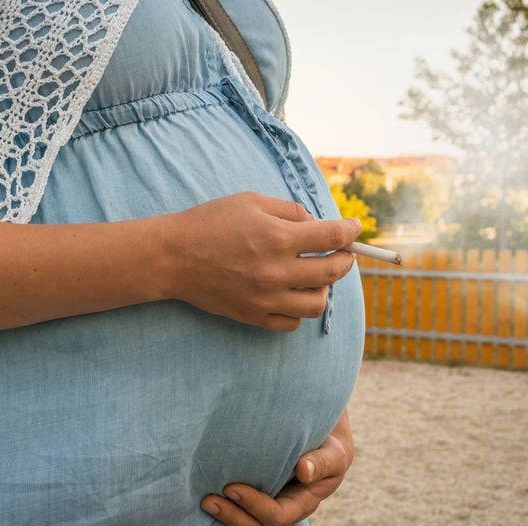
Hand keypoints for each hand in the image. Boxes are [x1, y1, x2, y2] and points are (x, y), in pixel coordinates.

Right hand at [161, 191, 359, 331]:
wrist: (172, 256)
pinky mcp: (252, 315)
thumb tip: (316, 224)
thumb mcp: (251, 201)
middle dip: (346, 260)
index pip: (333, 238)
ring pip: (317, 304)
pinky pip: (291, 323)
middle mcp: (275, 271)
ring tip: (315, 277)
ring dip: (324, 289)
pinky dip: (299, 311)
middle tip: (343, 253)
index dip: (351, 232)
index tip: (355, 229)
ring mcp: (265, 297)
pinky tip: (292, 295)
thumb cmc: (209, 222)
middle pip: (333, 272)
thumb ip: (290, 210)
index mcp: (277, 237)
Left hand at [200, 410, 354, 525]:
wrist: (324, 445)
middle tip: (206, 501)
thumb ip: (321, 461)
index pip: (277, 514)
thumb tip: (304, 470)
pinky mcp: (262, 513)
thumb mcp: (332, 452)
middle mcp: (288, 514)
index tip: (230, 487)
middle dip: (233, 518)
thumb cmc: (327, 446)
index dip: (253, 505)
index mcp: (304, 503)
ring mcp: (274, 517)